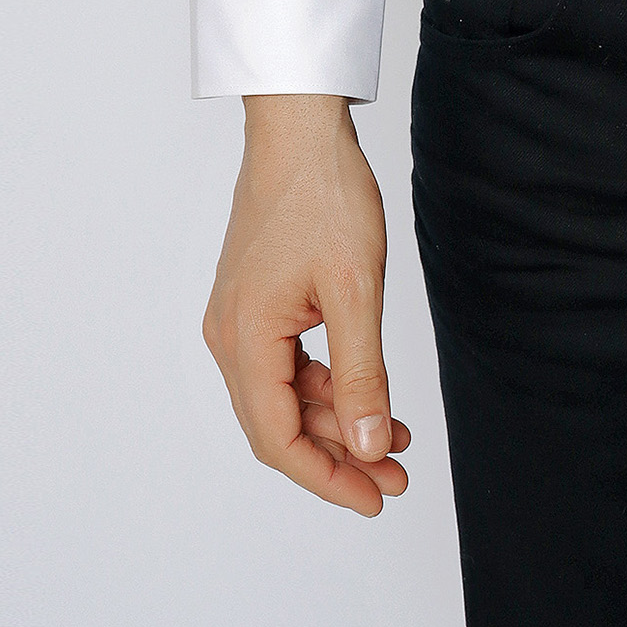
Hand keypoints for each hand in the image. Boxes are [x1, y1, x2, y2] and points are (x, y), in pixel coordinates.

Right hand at [202, 93, 411, 515]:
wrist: (300, 127)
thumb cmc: (324, 195)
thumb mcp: (356, 290)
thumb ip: (362, 374)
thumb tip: (369, 446)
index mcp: (246, 339)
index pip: (277, 440)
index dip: (326, 479)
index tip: (373, 498)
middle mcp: (230, 337)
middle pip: (279, 425)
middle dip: (339, 456)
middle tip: (396, 477)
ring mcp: (239, 318)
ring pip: (285, 396)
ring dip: (337, 421)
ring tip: (394, 438)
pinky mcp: (255, 302)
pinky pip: (286, 364)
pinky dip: (327, 384)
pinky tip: (366, 393)